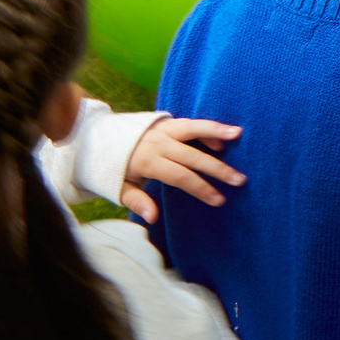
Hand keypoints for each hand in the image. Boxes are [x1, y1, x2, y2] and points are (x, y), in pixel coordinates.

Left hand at [121, 116, 245, 222]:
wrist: (99, 139)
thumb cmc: (114, 169)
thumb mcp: (120, 188)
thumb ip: (137, 201)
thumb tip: (152, 218)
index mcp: (147, 162)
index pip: (180, 177)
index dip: (201, 189)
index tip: (218, 200)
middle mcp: (158, 143)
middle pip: (193, 157)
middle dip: (218, 169)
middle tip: (239, 180)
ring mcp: (163, 130)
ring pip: (193, 129)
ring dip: (216, 132)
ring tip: (237, 134)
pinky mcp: (167, 122)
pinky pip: (190, 123)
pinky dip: (206, 127)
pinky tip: (225, 134)